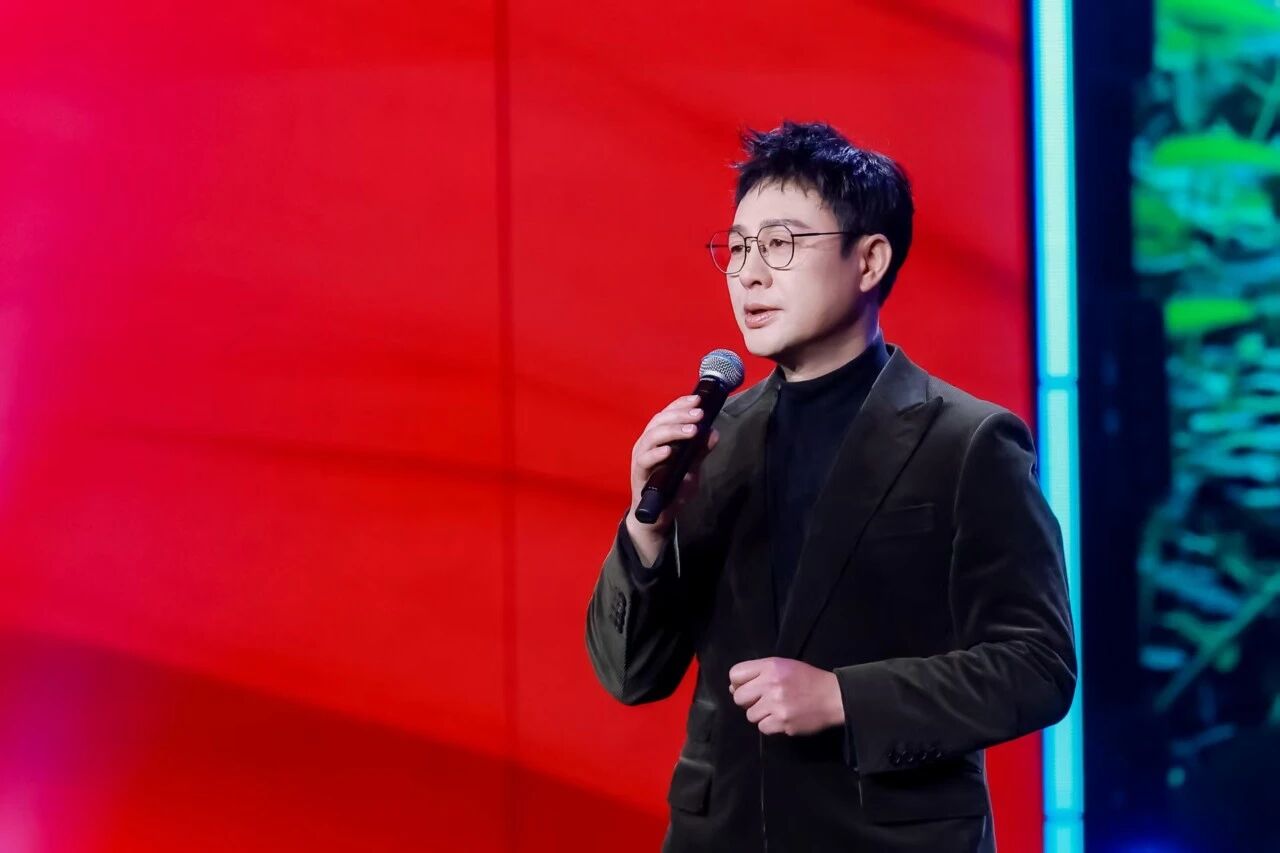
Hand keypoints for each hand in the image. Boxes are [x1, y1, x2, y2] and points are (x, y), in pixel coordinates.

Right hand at [624, 393, 720, 563]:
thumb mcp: (692, 467)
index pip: (667, 413)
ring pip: (652, 436)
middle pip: (660, 421)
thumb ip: (700, 451)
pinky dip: (657, 453)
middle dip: (680, 415)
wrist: (658, 516)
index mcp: (658, 437)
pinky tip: (670, 450)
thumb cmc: (672, 487)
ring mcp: (641, 457)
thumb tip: (714, 433)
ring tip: (691, 430)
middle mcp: (647, 443)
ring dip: (672, 431)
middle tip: (699, 414)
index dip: (681, 404)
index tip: (698, 398)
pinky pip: (644, 460)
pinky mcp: (638, 474)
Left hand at [728, 657, 844, 735]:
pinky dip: (770, 725)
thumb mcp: (783, 666)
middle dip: (748, 701)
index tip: (748, 688)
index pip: (735, 674)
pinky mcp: (783, 722)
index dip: (738, 683)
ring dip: (760, 714)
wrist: (832, 697)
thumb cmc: (807, 680)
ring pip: (750, 715)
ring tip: (776, 709)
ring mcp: (776, 704)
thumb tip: (732, 688)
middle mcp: (771, 684)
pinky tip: (782, 718)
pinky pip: (762, 728)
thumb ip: (758, 673)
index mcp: (770, 666)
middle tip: (762, 701)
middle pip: (739, 697)